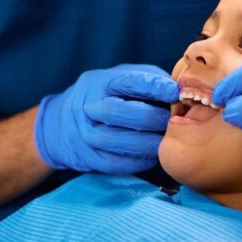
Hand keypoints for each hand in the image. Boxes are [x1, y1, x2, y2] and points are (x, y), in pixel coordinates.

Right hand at [34, 64, 179, 173]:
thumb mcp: (118, 78)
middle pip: (121, 112)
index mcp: (98, 82)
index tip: (174, 92)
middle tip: (172, 121)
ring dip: (148, 142)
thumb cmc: (103, 96)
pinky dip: (138, 161)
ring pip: (118, 141)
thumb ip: (147, 79)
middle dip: (153, 118)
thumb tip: (180, 90)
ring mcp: (85, 134)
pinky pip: (116, 163)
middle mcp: (88, 106)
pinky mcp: (88, 157)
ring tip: (165, 141)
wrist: (61, 123)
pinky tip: (151, 155)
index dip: (154, 86)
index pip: (127, 82)